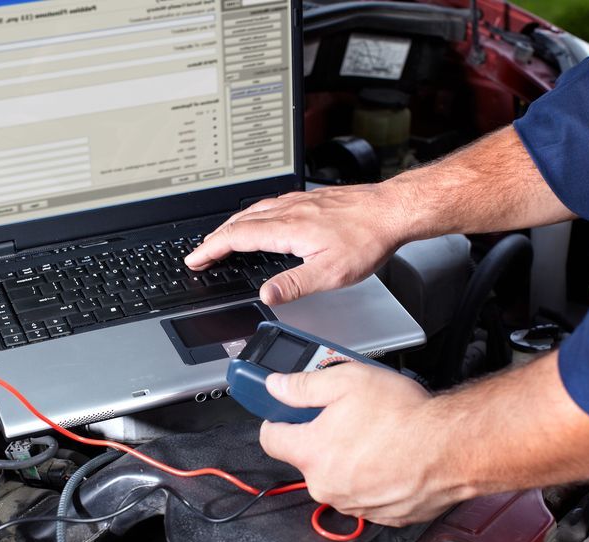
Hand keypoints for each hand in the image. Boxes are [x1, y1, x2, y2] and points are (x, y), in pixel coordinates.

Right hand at [184, 182, 407, 304]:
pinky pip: (272, 204)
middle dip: (215, 238)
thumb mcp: (330, 273)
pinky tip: (262, 217)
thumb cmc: (367, 239)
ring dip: (233, 224)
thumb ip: (294, 285)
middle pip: (240, 221)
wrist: (392, 210)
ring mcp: (300, 202)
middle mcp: (290, 211)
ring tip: (223, 235)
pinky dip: (254, 214)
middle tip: (201, 251)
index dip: (211, 249)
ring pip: (255, 210)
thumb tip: (265, 295)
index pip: (237, 238)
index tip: (195, 259)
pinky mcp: (312, 199)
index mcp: (288, 229)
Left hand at [259, 363, 471, 525]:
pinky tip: (391, 457)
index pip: (270, 439)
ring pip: (337, 477)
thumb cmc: (404, 416)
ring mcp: (354, 504)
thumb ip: (303, 385)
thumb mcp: (347, 380)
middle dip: (321, 437)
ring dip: (348, 459)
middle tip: (346, 416)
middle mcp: (326, 485)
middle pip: (307, 458)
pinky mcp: (381, 515)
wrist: (453, 448)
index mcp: (311, 453)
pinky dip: (373, 478)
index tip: (286, 412)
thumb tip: (277, 386)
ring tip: (375, 435)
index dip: (277, 419)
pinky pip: (365, 494)